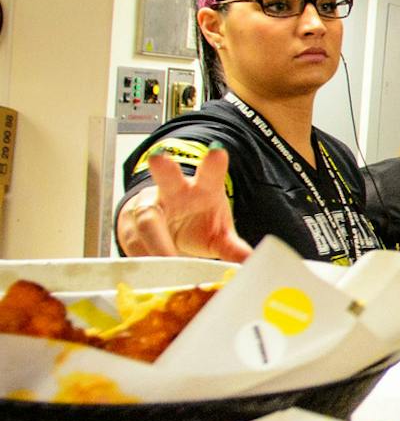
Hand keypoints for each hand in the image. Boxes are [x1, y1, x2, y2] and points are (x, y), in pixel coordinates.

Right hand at [118, 150, 252, 261]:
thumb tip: (250, 261)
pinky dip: (144, 256)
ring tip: (170, 259)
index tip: (218, 151)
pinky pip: (134, 242)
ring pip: (146, 218)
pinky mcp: (128, 227)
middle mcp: (171, 192)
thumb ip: (232, 247)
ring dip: (156, 240)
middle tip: (159, 157)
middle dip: (164, 168)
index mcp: (201, 189)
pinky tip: (152, 269)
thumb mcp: (219, 235)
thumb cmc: (197, 225)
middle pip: (167, 178)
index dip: (214, 163)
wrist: (166, 228)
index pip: (210, 174)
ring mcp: (146, 208)